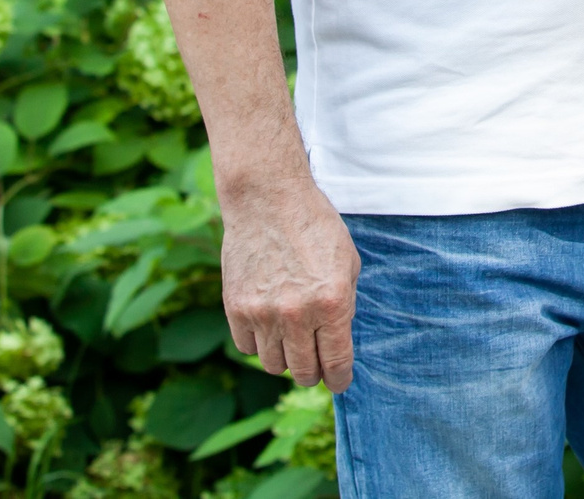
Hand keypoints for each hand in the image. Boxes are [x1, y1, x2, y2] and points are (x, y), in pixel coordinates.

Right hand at [220, 174, 360, 391]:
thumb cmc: (315, 228)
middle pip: (304, 371)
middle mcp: (298, 314)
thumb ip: (344, 306)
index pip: (336, 363)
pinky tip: (267, 323)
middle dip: (313, 372)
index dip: (339, 380)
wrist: (268, 200)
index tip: (338, 382)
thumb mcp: (347, 264)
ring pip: (273, 365)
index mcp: (332, 303)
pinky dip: (259, 342)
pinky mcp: (236, 309)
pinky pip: (248, 348)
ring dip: (285, 358)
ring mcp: (263, 314)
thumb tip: (338, 344)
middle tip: (315, 362)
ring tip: (291, 338)